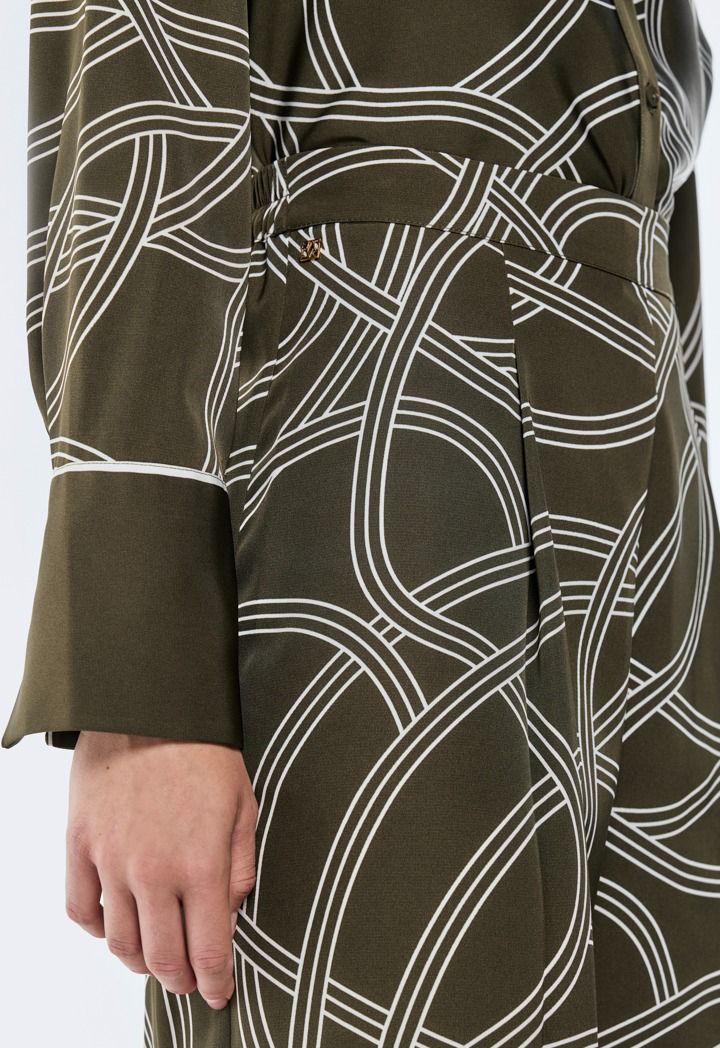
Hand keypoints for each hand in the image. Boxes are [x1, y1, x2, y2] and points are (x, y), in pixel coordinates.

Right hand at [65, 732, 256, 1009]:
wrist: (149, 703)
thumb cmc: (202, 748)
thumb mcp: (243, 803)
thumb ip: (239, 864)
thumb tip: (230, 911)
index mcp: (201, 863)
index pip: (206, 949)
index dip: (214, 982)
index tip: (218, 993)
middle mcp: (153, 872)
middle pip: (161, 958)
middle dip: (179, 979)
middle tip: (188, 979)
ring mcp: (110, 860)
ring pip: (119, 942)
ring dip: (139, 960)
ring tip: (154, 955)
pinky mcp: (79, 844)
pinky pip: (80, 909)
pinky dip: (96, 929)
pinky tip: (114, 922)